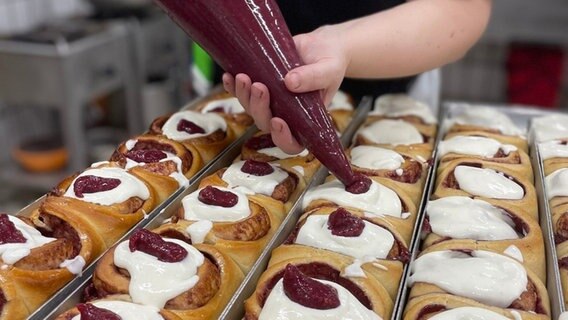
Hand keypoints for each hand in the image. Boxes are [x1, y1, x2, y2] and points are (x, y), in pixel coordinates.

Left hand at [223, 25, 348, 153]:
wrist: (322, 45)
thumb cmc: (331, 62)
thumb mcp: (329, 69)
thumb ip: (313, 77)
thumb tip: (289, 82)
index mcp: (306, 120)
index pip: (293, 143)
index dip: (282, 138)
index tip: (278, 121)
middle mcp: (286, 115)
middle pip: (265, 123)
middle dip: (259, 108)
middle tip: (260, 87)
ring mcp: (271, 102)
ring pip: (251, 109)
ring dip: (244, 96)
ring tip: (244, 77)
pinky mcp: (259, 86)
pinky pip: (241, 93)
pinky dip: (232, 87)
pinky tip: (230, 76)